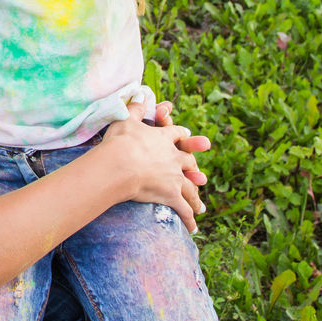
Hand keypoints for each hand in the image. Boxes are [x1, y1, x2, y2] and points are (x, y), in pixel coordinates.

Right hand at [96, 100, 206, 231]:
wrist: (121, 164)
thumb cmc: (120, 141)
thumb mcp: (125, 119)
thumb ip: (134, 107)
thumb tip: (139, 92)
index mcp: (164, 138)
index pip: (177, 134)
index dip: (183, 136)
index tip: (188, 136)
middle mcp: (174, 157)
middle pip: (189, 163)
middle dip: (194, 170)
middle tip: (200, 177)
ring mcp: (175, 177)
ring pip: (190, 188)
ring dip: (196, 198)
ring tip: (201, 208)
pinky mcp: (172, 195)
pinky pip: (183, 209)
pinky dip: (189, 219)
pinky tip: (193, 228)